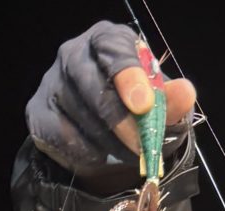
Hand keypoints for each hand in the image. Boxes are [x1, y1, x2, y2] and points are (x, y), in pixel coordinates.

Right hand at [25, 20, 196, 180]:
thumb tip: (185, 91)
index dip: (129, 76)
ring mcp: (52, 82)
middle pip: (92, 84)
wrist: (105, 135)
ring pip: (79, 114)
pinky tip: (101, 155)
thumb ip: (172, 101)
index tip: (144, 105)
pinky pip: (61, 136)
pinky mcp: (39, 112)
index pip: (113, 49)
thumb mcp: (161, 106)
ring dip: (108, 142)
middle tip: (142, 146)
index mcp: (108, 41)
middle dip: (120, 121)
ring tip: (130, 155)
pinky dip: (86, 152)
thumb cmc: (136, 110)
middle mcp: (74, 54)